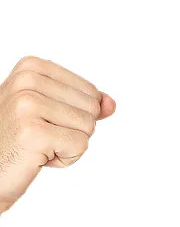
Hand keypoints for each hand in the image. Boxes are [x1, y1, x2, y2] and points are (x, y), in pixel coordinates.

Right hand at [0, 55, 115, 213]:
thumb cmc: (21, 140)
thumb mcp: (55, 114)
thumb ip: (85, 105)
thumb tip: (111, 103)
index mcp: (32, 67)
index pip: (90, 92)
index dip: (76, 115)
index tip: (44, 121)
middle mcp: (27, 80)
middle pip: (92, 109)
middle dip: (74, 131)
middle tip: (41, 136)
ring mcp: (27, 104)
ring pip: (88, 127)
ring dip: (69, 146)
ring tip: (39, 146)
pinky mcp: (33, 131)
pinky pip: (80, 146)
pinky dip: (65, 159)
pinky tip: (39, 157)